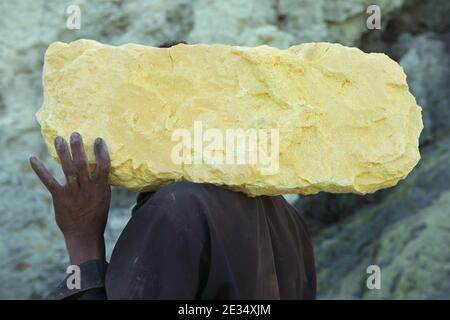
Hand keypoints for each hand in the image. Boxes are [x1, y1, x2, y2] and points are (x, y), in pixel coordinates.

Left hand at [30, 133, 110, 263]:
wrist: (84, 234)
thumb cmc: (97, 215)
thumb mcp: (104, 198)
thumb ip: (101, 183)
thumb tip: (100, 166)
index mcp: (100, 188)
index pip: (104, 166)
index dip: (101, 152)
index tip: (98, 140)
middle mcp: (87, 188)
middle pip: (83, 164)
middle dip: (78, 148)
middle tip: (75, 134)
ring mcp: (72, 192)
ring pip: (67, 169)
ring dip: (62, 153)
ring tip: (58, 139)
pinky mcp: (59, 197)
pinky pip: (49, 181)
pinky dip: (40, 170)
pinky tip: (32, 158)